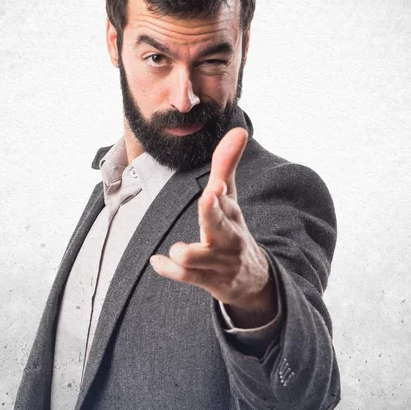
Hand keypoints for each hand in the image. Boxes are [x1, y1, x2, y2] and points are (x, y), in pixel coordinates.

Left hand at [149, 127, 277, 326]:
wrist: (253, 278)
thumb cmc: (233, 229)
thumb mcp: (231, 199)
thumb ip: (226, 166)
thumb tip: (238, 130)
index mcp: (230, 213)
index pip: (225, 199)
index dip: (219, 191)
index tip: (217, 184)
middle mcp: (227, 236)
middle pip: (219, 225)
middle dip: (213, 213)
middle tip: (209, 198)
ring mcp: (218, 260)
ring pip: (197, 257)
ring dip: (185, 254)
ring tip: (177, 249)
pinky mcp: (208, 279)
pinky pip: (186, 276)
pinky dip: (170, 269)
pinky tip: (157, 261)